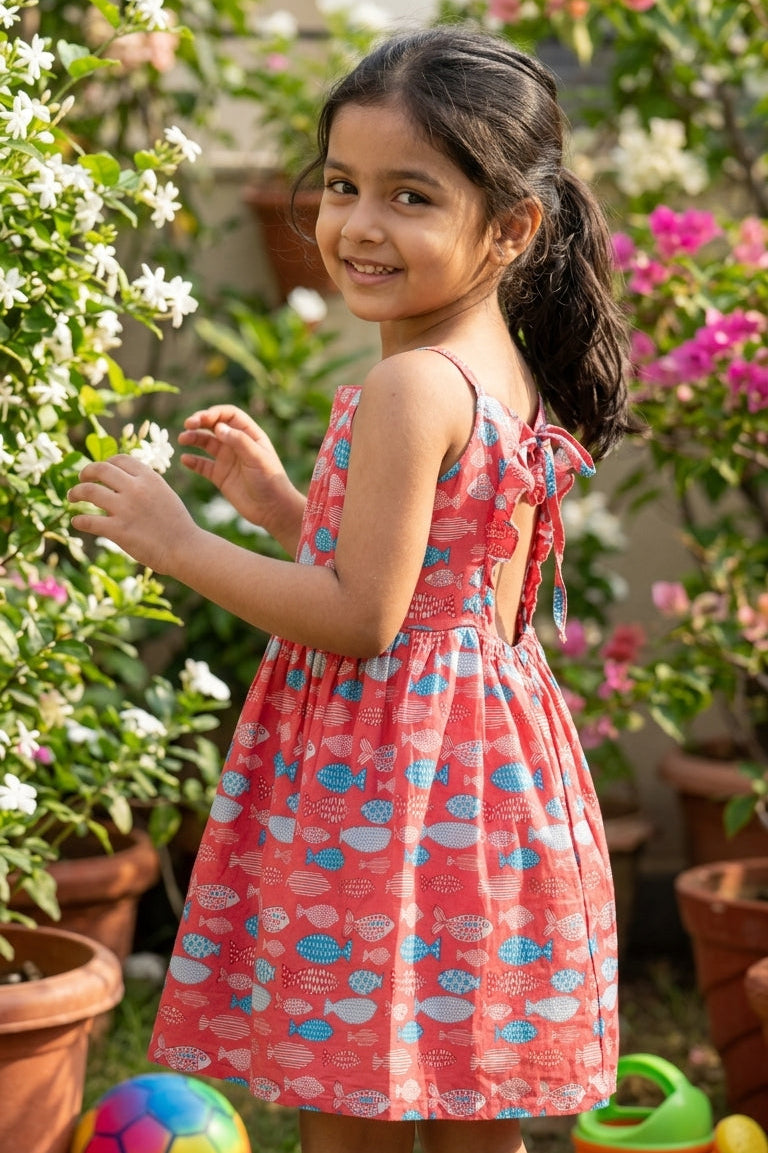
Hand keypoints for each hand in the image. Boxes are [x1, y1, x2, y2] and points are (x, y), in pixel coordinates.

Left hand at [69, 455, 197, 573]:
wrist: (186, 549)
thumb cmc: (177, 525)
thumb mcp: (165, 494)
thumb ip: (146, 485)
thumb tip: (123, 483)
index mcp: (149, 478)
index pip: (120, 459)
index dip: (106, 463)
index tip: (99, 471)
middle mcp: (136, 488)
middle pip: (101, 469)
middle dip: (86, 472)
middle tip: (81, 479)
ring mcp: (125, 508)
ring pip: (89, 491)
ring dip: (76, 492)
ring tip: (72, 497)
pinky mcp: (118, 530)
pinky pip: (88, 521)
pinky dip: (79, 521)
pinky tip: (76, 522)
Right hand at [178, 405, 302, 538]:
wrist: (272, 509)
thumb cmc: (271, 481)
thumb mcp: (257, 458)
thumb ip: (239, 441)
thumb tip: (218, 427)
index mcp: (250, 435)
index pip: (229, 415)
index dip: (215, 413)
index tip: (202, 419)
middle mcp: (237, 444)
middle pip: (214, 426)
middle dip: (200, 422)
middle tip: (187, 424)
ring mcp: (227, 459)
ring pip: (205, 443)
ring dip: (193, 438)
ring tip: (182, 439)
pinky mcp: (220, 476)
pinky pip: (202, 465)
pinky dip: (192, 461)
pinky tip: (185, 459)